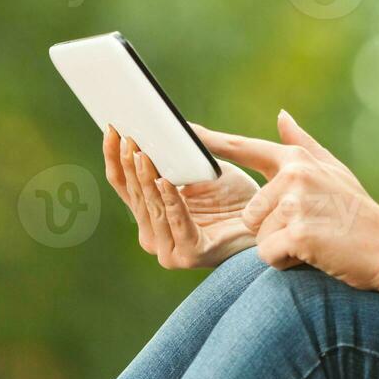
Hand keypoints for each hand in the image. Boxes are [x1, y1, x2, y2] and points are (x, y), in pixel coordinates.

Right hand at [102, 124, 259, 268]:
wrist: (267, 224)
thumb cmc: (235, 198)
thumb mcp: (203, 169)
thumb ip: (182, 154)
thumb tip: (169, 124)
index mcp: (151, 215)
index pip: (125, 184)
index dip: (115, 157)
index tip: (111, 128)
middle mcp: (154, 234)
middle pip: (135, 194)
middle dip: (129, 164)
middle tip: (125, 136)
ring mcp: (169, 249)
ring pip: (153, 207)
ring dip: (146, 179)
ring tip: (141, 153)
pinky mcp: (190, 255)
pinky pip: (177, 221)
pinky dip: (171, 200)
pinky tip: (165, 181)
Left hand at [189, 111, 378, 292]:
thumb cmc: (359, 213)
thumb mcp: (334, 171)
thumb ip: (303, 144)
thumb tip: (281, 116)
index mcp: (298, 159)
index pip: (245, 148)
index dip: (212, 141)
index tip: (182, 131)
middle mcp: (294, 175)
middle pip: (250, 211)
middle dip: (273, 229)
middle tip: (311, 228)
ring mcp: (295, 202)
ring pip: (258, 234)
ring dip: (280, 246)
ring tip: (314, 241)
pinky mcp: (296, 232)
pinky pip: (268, 254)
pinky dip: (287, 261)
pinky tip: (315, 254)